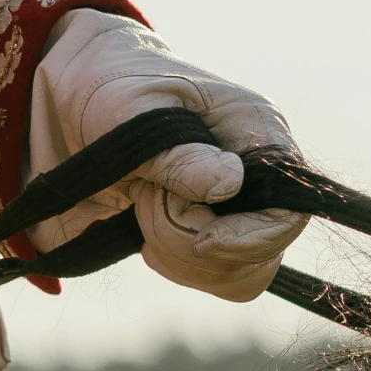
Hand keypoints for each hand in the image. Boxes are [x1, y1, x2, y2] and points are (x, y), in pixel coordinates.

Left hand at [26, 10, 305, 300]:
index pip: (290, 206)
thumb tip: (230, 183)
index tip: (199, 239)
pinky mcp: (218, 232)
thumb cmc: (109, 92)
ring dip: (180, 255)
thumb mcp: (130, 112)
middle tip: (145, 200)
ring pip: (239, 273)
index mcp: (256, 128)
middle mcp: (262, 172)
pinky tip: (146, 235)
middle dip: (195, 243)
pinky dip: (179, 267)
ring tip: (142, 207)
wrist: (80, 106)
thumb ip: (176, 152)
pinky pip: (218, 278)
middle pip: (264, 250)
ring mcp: (243, 206)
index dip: (250, 237)